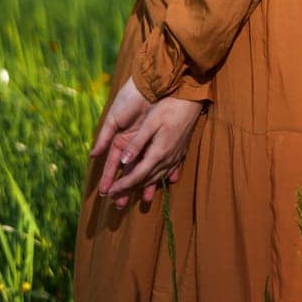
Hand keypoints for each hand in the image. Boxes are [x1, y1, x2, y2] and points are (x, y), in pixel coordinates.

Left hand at [92, 77, 203, 208]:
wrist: (191, 102)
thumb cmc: (168, 109)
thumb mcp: (150, 124)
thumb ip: (137, 144)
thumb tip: (124, 162)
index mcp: (158, 153)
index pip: (137, 175)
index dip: (123, 185)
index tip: (110, 192)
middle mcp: (167, 159)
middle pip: (146, 180)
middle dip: (130, 190)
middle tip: (115, 199)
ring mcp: (175, 158)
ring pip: (157, 178)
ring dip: (144, 188)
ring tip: (133, 197)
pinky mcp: (180, 154)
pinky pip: (168, 173)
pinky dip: (158, 180)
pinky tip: (157, 183)